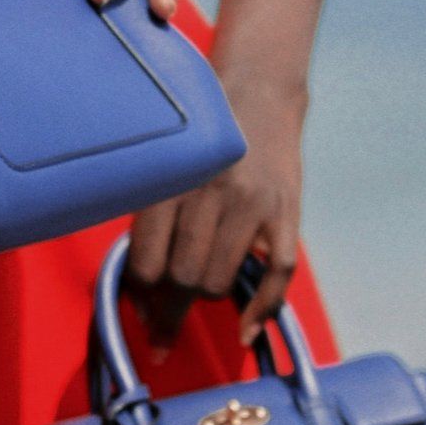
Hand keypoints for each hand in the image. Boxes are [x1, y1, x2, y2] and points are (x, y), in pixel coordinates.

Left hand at [125, 70, 305, 347]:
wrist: (258, 92)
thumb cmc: (200, 133)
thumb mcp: (168, 164)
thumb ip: (152, 216)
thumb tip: (139, 288)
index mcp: (173, 180)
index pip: (148, 261)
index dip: (140, 295)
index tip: (138, 310)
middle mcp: (213, 191)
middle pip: (183, 277)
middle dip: (169, 313)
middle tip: (160, 332)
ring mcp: (253, 204)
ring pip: (220, 281)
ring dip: (206, 298)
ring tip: (198, 294)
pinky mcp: (287, 212)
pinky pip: (276, 275)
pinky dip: (260, 311)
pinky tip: (244, 331)